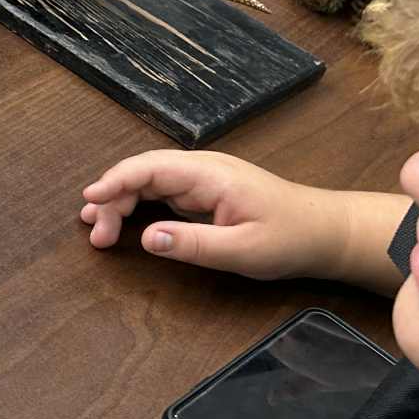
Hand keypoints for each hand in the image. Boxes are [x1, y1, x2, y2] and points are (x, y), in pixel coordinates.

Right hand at [80, 149, 353, 280]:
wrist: (328, 232)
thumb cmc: (292, 238)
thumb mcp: (244, 250)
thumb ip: (194, 244)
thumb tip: (148, 239)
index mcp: (210, 175)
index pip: (150, 168)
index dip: (115, 181)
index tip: (90, 199)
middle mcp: (202, 170)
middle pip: (142, 173)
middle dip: (112, 198)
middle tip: (96, 234)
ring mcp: (203, 180)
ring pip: (149, 182)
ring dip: (121, 202)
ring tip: (98, 228)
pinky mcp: (205, 193)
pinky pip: (162, 192)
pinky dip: (138, 205)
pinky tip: (124, 220)